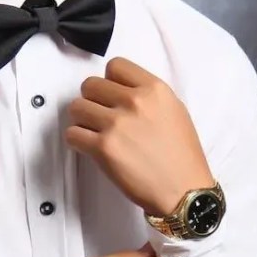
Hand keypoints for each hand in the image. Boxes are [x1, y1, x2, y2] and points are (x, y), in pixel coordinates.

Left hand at [64, 56, 214, 216]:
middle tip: (101, 117)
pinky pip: (72, 134)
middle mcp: (134, 102)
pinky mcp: (103, 148)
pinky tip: (90, 147)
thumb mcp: (174, 111)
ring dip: (82, 120)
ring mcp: (117, 124)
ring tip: (95, 133)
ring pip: (76, 108)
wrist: (184, 191)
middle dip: (92, 100)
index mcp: (154, 89)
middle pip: (89, 85)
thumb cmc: (182, 155)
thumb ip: (147, 95)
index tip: (112, 96)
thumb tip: (119, 90)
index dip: (109, 81)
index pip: (115, 65)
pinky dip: (77, 141)